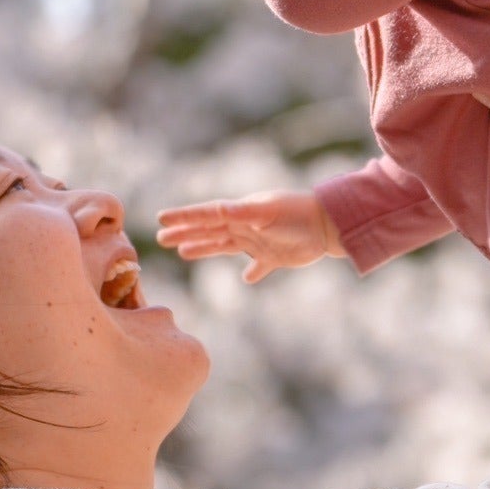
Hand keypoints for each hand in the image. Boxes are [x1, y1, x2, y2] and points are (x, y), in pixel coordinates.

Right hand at [156, 190, 345, 284]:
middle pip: (209, 231)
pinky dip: (253, 272)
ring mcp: (259, 242)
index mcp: (241, 213)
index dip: (184, 218)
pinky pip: (259, 266)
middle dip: (186, 235)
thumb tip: (218, 209)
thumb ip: (243, 212)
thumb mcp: (266, 211)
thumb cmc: (297, 213)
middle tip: (162, 239)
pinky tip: (245, 279)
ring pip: (225, 246)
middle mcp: (246, 226)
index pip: (206, 215)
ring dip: (205, 249)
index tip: (161, 220)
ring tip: (185, 253)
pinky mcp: (275, 257)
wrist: (328, 225)